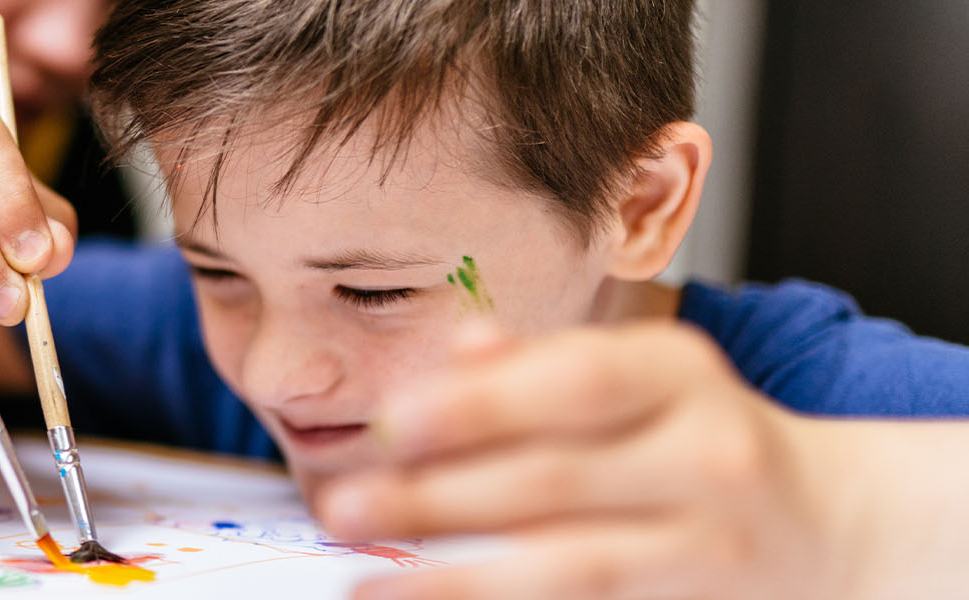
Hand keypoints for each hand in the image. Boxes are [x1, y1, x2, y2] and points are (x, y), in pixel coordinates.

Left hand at [316, 322, 854, 598]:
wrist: (837, 525)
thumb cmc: (700, 436)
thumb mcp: (642, 377)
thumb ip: (542, 364)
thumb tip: (456, 346)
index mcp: (680, 377)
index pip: (576, 383)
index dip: (478, 405)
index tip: (389, 423)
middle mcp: (706, 457)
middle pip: (558, 481)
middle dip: (438, 498)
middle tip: (342, 505)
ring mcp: (708, 547)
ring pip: (572, 568)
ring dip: (459, 578)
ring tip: (368, 584)